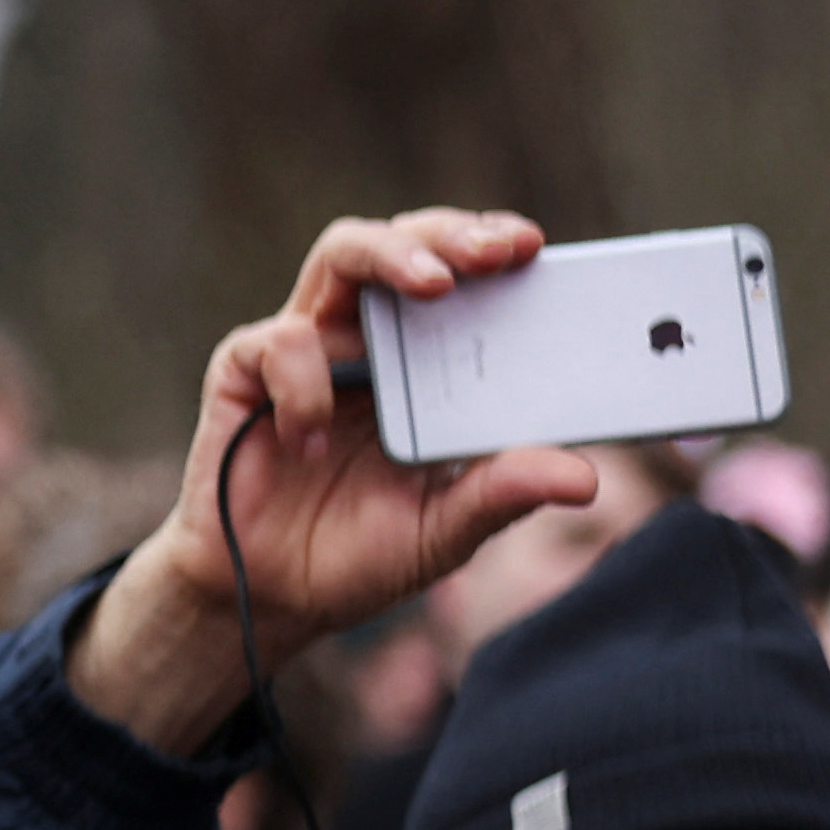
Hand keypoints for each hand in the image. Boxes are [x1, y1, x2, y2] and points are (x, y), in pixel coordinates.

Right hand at [68, 210, 603, 751]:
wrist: (272, 596)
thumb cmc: (362, 553)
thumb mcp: (447, 527)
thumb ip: (503, 494)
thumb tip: (584, 476)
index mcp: (422, 366)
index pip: (460, 279)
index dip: (492, 249)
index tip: (535, 248)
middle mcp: (366, 342)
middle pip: (404, 242)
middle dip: (452, 233)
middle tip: (499, 252)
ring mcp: (306, 351)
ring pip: (341, 256)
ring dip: (390, 256)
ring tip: (432, 285)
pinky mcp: (244, 374)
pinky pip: (278, 345)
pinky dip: (305, 387)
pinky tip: (314, 444)